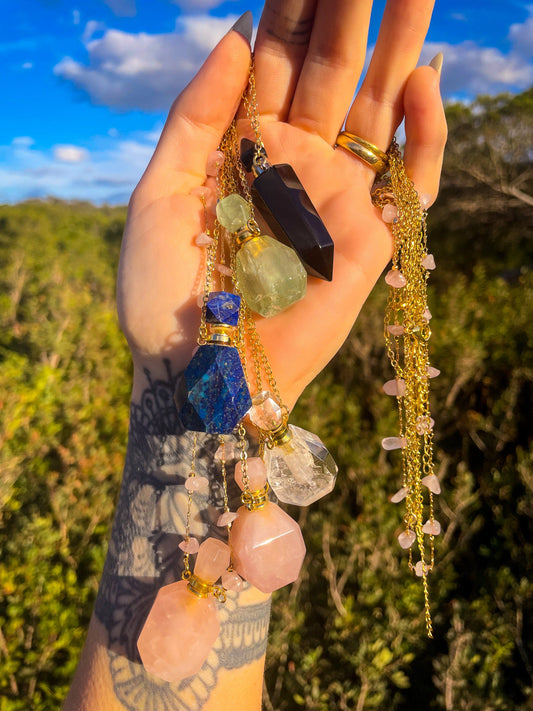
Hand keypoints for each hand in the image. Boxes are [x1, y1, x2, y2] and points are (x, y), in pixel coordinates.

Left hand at [117, 0, 446, 408]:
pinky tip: (421, 77)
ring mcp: (337, 199)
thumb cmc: (163, 294)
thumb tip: (237, 33)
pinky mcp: (369, 240)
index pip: (276, 61)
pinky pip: (409, 178)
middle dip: (350, 12)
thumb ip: (195, 115)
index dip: (293, 8)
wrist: (196, 375)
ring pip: (376, 110)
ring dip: (397, 47)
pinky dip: (420, 132)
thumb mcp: (159, 192)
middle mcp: (296, 164)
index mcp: (244, 149)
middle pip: (332, 72)